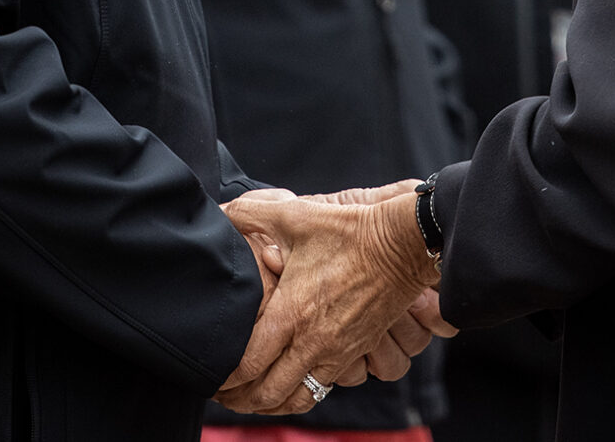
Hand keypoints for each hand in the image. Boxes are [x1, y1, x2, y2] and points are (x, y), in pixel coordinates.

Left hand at [214, 185, 452, 414]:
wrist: (404, 244)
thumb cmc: (349, 229)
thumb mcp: (295, 215)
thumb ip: (251, 213)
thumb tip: (220, 210)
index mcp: (292, 314)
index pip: (248, 364)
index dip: (225, 377)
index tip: (210, 374)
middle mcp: (313, 342)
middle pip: (268, 393)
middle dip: (241, 399)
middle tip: (223, 394)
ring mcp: (337, 352)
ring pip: (297, 398)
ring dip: (271, 404)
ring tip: (252, 399)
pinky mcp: (355, 352)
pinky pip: (322, 389)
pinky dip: (300, 395)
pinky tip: (289, 386)